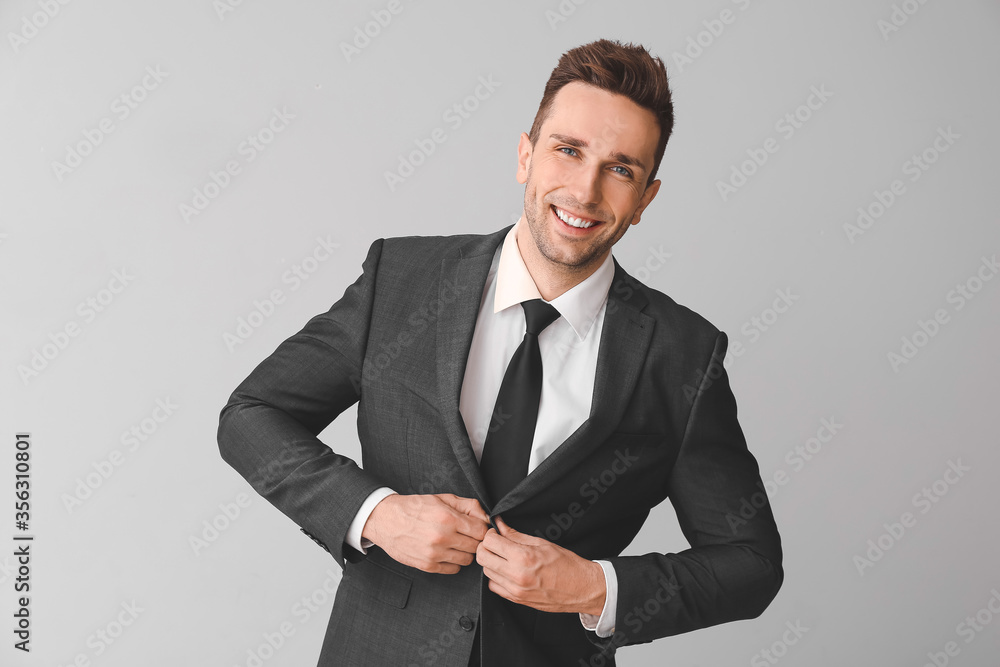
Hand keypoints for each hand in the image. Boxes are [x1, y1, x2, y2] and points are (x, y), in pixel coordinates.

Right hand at [362, 493, 489, 573]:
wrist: (386, 520)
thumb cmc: (414, 508)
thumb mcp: (442, 498)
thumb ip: (468, 506)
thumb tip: (487, 517)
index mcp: (448, 518)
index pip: (481, 531)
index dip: (482, 529)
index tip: (477, 528)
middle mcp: (443, 537)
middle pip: (476, 547)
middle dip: (475, 540)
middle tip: (467, 535)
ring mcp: (435, 554)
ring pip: (467, 560)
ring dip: (465, 552)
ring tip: (456, 543)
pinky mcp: (427, 565)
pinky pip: (453, 569)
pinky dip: (454, 562)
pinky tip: (447, 552)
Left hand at [477, 517, 605, 614]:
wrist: (581, 588)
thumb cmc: (567, 564)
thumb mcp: (542, 543)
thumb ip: (516, 535)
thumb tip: (500, 525)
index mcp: (523, 558)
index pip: (490, 542)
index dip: (490, 534)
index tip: (496, 532)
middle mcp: (516, 576)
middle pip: (482, 557)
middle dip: (486, 546)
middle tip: (496, 542)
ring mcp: (515, 590)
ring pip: (486, 572)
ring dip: (491, 562)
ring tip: (503, 556)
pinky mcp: (516, 600)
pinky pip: (494, 586)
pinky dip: (496, 577)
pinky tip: (506, 571)